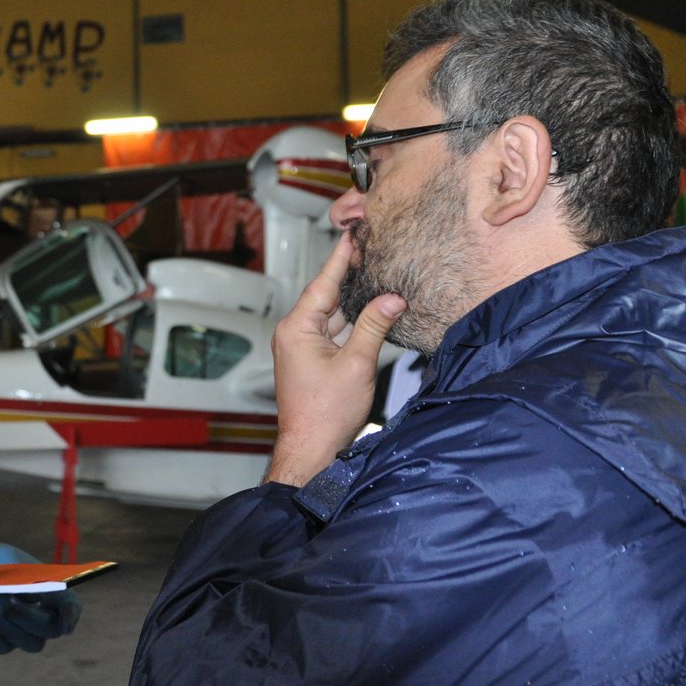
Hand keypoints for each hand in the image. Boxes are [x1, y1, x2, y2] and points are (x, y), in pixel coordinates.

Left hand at [0, 541, 82, 653]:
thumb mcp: (11, 561)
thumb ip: (26, 578)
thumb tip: (37, 597)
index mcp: (51, 589)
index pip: (71, 605)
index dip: (71, 614)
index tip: (63, 622)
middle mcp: (43, 613)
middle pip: (52, 629)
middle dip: (30, 618)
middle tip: (8, 604)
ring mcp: (26, 629)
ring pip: (32, 643)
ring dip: (12, 628)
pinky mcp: (6, 640)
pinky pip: (6, 646)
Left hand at [265, 230, 404, 486]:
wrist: (311, 449)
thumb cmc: (325, 413)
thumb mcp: (357, 364)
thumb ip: (374, 327)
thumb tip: (392, 299)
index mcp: (297, 328)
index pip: (323, 284)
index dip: (340, 259)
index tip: (351, 236)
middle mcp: (293, 334)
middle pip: (326, 296)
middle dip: (348, 275)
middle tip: (368, 250)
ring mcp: (300, 348)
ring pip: (330, 315)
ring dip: (352, 301)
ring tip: (374, 275)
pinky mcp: (310, 361)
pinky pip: (332, 332)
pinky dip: (349, 322)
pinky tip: (369, 313)